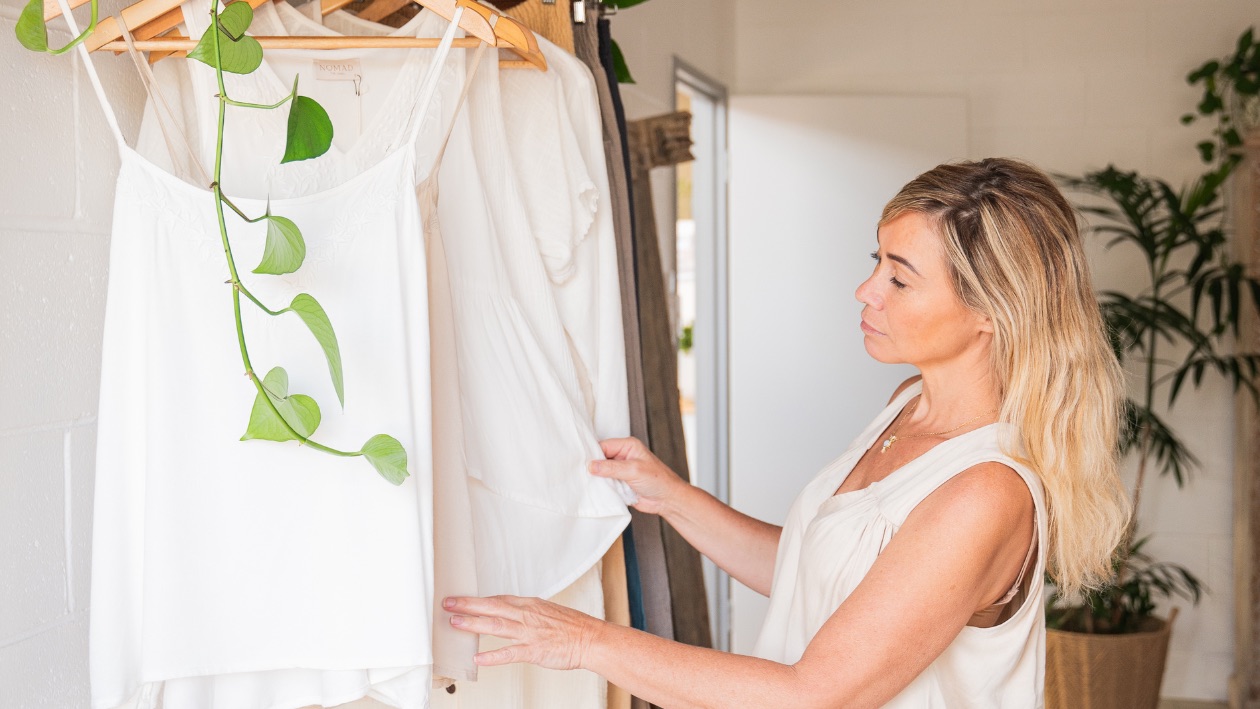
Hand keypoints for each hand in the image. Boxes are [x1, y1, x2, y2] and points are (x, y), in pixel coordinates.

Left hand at [444, 595, 600, 670]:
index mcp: (529, 604)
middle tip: (448, 604)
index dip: (476, 599)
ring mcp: (529, 632)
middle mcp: (527, 615)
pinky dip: (493, 656)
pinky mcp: (534, 650)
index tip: (460, 598)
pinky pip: (510, 653)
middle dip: (468, 605)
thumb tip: (510, 612)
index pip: (497, 599)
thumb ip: (527, 612)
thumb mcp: (547, 610)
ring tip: (456, 623)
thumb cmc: (572, 627)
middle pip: (492, 607)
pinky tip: (479, 659)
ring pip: (496, 625)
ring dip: (474, 624)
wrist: (591, 638)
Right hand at [588, 437, 683, 515]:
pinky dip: (601, 487)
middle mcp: (622, 456)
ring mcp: (620, 470)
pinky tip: (594, 491)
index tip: (582, 463)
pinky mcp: (619, 483)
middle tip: (581, 474)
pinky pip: (605, 484)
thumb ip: (612, 468)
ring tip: (587, 483)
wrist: (667, 500)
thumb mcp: (634, 470)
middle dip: (593, 467)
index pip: (603, 446)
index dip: (593, 454)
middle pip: (600, 458)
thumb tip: (591, 465)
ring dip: (596, 479)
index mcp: (627, 446)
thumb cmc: (658, 480)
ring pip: (601, 472)